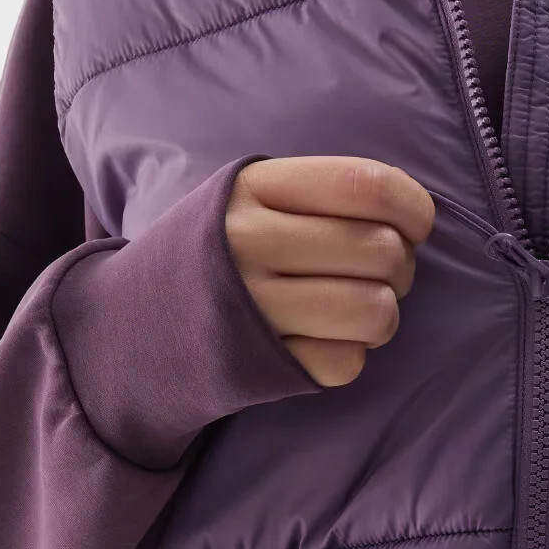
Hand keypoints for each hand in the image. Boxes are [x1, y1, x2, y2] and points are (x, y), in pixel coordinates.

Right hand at [225, 156, 436, 386]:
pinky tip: (325, 342)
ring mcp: (254, 308)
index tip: (414, 226)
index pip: (365, 184)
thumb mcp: (252, 198)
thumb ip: (323, 193)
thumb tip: (413, 214)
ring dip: (384, 315)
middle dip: (402, 267)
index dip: (412, 207)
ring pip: (374, 311)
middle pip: (380, 250)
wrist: (134, 323)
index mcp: (255, 188)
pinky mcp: (261, 364)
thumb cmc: (220, 252)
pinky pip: (346, 362)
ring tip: (361, 310)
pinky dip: (351, 355)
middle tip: (381, 274)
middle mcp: (249, 243)